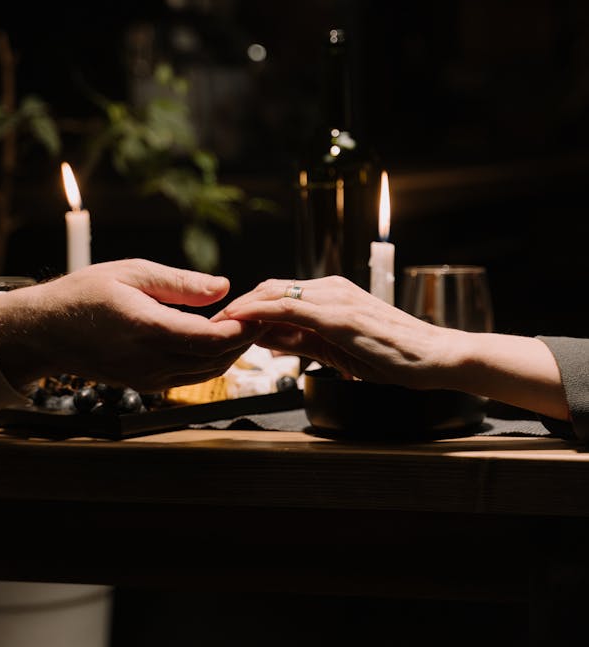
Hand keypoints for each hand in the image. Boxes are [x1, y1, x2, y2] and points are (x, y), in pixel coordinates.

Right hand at [0, 259, 259, 391]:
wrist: (46, 331)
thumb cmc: (85, 294)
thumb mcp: (133, 272)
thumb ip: (181, 283)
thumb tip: (224, 286)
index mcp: (148, 329)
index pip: (212, 338)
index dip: (242, 328)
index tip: (257, 308)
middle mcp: (150, 361)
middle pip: (216, 360)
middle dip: (244, 339)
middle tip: (259, 314)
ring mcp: (148, 378)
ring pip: (207, 373)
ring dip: (229, 352)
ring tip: (241, 324)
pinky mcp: (145, 384)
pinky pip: (189, 378)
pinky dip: (209, 361)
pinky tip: (213, 339)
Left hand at [217, 275, 448, 387]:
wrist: (435, 358)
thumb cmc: (393, 356)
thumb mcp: (337, 348)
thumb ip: (302, 341)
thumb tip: (267, 341)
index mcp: (332, 294)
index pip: (278, 293)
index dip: (247, 306)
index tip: (223, 323)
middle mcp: (331, 289)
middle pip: (270, 289)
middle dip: (238, 306)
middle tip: (212, 326)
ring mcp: (334, 299)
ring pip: (274, 294)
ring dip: (242, 308)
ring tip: (217, 326)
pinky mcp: (338, 315)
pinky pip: (288, 308)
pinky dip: (259, 312)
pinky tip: (239, 322)